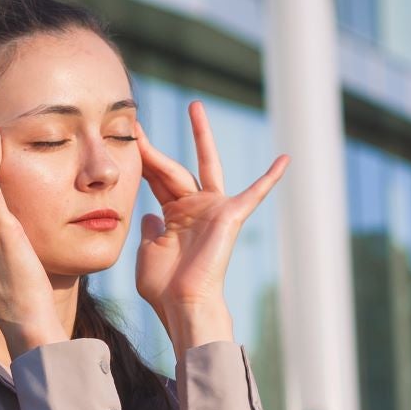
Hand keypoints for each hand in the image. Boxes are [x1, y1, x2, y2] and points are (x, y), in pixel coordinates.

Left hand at [133, 100, 287, 328]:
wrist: (183, 303)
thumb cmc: (164, 287)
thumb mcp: (148, 251)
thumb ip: (148, 230)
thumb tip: (149, 214)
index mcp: (174, 217)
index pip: (157, 181)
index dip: (142, 161)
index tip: (125, 140)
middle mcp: (195, 209)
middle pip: (172, 169)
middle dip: (153, 147)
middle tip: (136, 123)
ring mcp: (213, 209)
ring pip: (204, 165)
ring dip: (200, 136)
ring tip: (194, 106)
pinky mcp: (231, 215)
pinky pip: (256, 193)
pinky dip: (270, 177)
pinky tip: (285, 160)